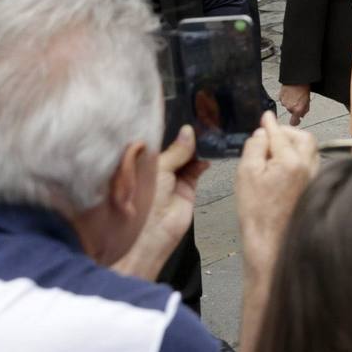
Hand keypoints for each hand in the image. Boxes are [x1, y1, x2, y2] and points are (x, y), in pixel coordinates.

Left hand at [111, 125, 206, 277]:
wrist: (153, 234)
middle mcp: (158, 168)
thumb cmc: (144, 201)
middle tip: (200, 123)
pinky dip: (203, 162)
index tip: (184, 116)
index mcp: (144, 160)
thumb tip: (188, 131)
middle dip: (186, 138)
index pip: (159, 139)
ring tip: (207, 137)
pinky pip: (197, 170)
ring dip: (197, 149)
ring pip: (188, 157)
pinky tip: (207, 155)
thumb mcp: (160, 168)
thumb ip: (177, 150)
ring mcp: (173, 178)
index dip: (170, 129)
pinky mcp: (187, 188)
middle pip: (176, 147)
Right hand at [235, 111, 317, 264]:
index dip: (270, 124)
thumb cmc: (256, 212)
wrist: (270, 242)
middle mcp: (309, 168)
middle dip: (287, 133)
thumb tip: (262, 132)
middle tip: (270, 136)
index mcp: (292, 161)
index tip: (265, 117)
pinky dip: (297, 160)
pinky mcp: (312, 190)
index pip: (280, 134)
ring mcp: (313, 180)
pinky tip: (282, 168)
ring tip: (274, 152)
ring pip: (309, 152)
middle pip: (304, 138)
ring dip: (294, 146)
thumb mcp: (246, 173)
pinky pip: (309, 166)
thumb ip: (255, 146)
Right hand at [279, 83, 311, 124]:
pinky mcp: (280, 97)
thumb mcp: (308, 101)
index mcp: (297, 109)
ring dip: (290, 103)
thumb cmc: (303, 88)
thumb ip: (304, 110)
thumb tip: (301, 115)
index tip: (297, 121)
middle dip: (295, 108)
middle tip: (299, 101)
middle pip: (291, 112)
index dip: (296, 122)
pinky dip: (286, 98)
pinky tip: (291, 93)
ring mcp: (284, 102)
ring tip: (295, 95)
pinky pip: (283, 101)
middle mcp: (289, 107)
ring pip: (287, 106)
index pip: (293, 122)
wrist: (296, 79)